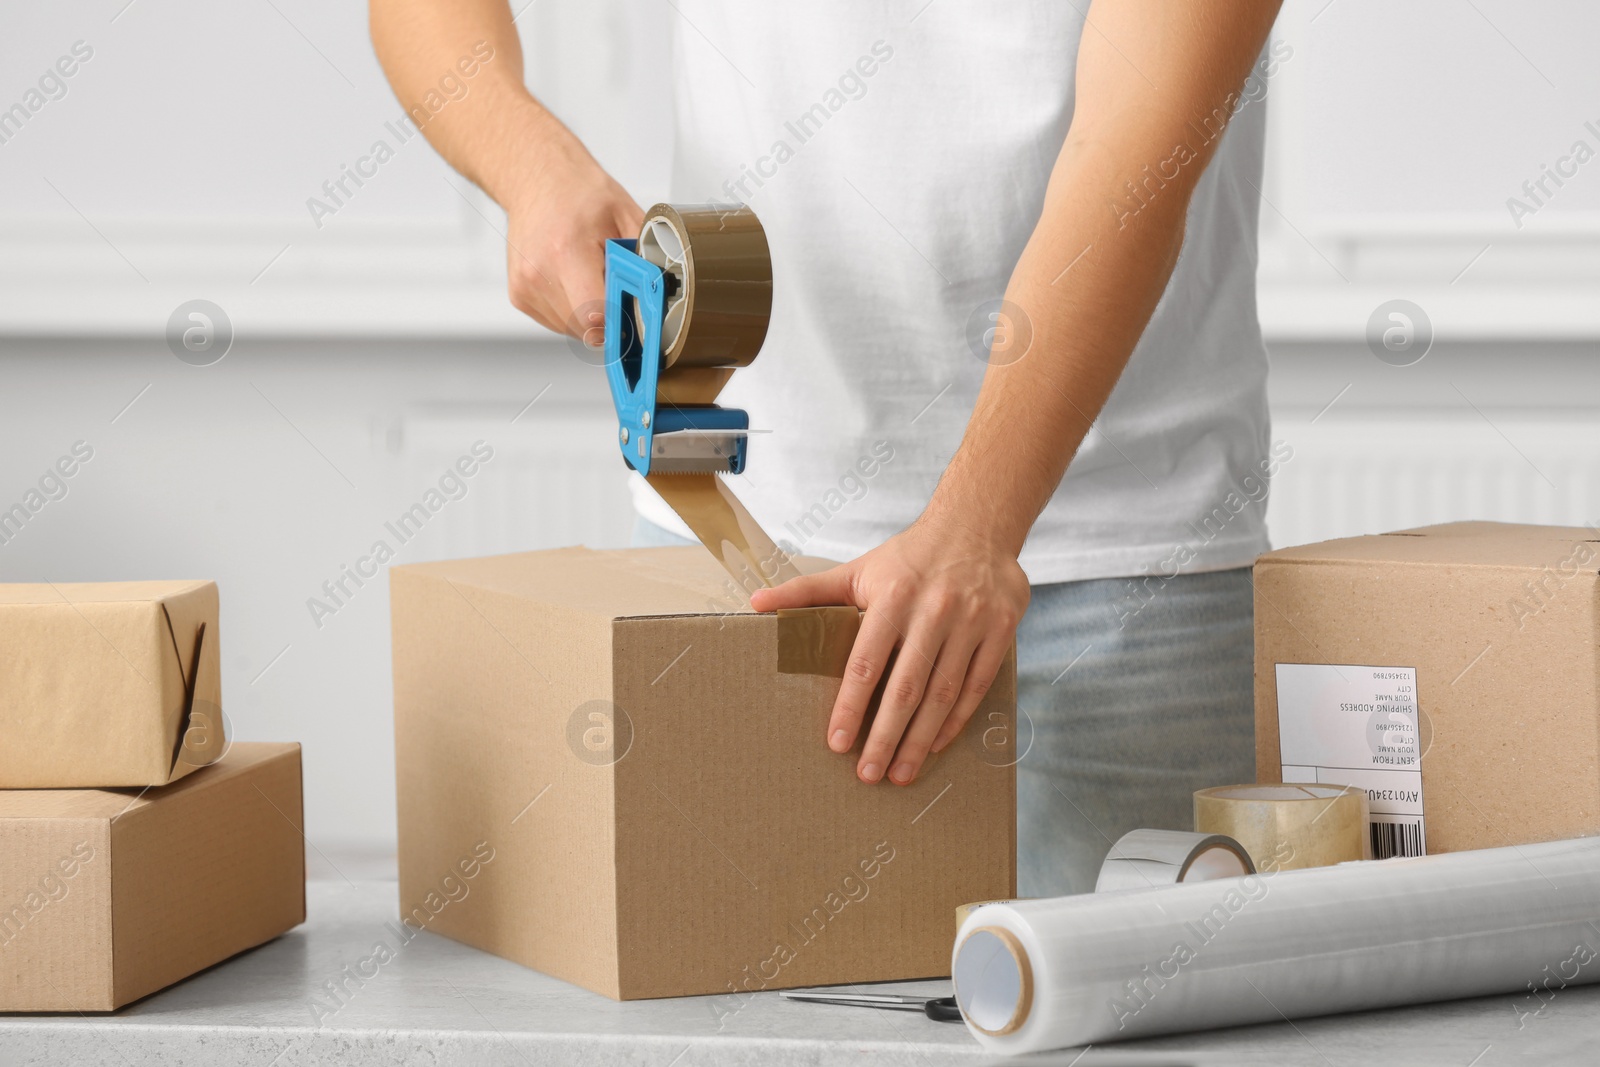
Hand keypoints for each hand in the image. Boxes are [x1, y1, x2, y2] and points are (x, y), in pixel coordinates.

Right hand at [500, 114, 642, 344]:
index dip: (621, 323)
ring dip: (591, 314)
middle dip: (610, 317)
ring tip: (591, 275)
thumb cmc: (580, 193)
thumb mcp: (626, 216)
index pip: (596, 316)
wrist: (537, 177)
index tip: (635, 317)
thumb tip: (660, 294)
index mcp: (566, 252)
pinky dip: (573, 309)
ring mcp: (525, 286)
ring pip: (572, 329)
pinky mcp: (519, 295)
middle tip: (616, 286)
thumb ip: (643, 259)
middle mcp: (539, 272)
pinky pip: (557, 321)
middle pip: (586, 328)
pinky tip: (574, 279)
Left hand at [749, 518, 1028, 784]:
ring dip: (920, 739)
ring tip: (900, 773)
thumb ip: (806, 591)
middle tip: (868, 774)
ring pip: (943, 693)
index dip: (850, 705)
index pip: (866, 662)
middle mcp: (933, 610)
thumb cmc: (908, 557)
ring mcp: (970, 621)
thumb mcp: (856, 569)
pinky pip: (976, 685)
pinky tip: (935, 745)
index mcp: (892, 596)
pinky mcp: (1000, 629)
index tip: (836, 742)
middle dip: (885, 736)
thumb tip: (755, 604)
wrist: (976, 526)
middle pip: (906, 687)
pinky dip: (956, 719)